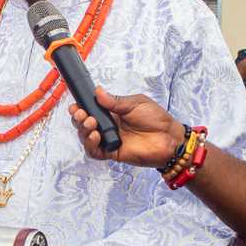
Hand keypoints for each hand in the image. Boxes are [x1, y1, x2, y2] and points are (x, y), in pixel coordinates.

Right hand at [68, 88, 184, 166]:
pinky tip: (95, 136)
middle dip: (79, 118)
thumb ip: (115, 101)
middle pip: (84, 124)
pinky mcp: (112, 153)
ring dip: (83, 130)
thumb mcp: (135, 103)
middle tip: (82, 114)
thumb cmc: (156, 119)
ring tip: (90, 123)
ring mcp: (109, 140)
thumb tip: (97, 92)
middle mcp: (108, 126)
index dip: (81, 107)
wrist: (169, 138)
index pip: (91, 110)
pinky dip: (90, 145)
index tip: (76, 105)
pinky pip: (95, 152)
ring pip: (86, 138)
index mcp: (112, 113)